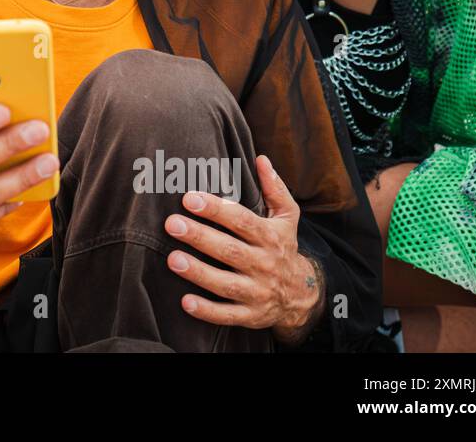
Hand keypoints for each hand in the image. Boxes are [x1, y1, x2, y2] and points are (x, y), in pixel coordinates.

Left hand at [163, 156, 323, 340]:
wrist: (303, 294)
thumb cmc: (283, 247)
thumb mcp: (287, 217)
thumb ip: (274, 189)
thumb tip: (261, 158)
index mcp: (270, 237)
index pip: (241, 221)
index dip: (216, 210)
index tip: (189, 198)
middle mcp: (264, 265)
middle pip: (230, 251)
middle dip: (201, 237)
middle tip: (172, 223)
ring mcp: (257, 292)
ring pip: (227, 284)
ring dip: (199, 273)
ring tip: (172, 259)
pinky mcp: (250, 316)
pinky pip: (228, 315)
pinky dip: (208, 311)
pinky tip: (185, 302)